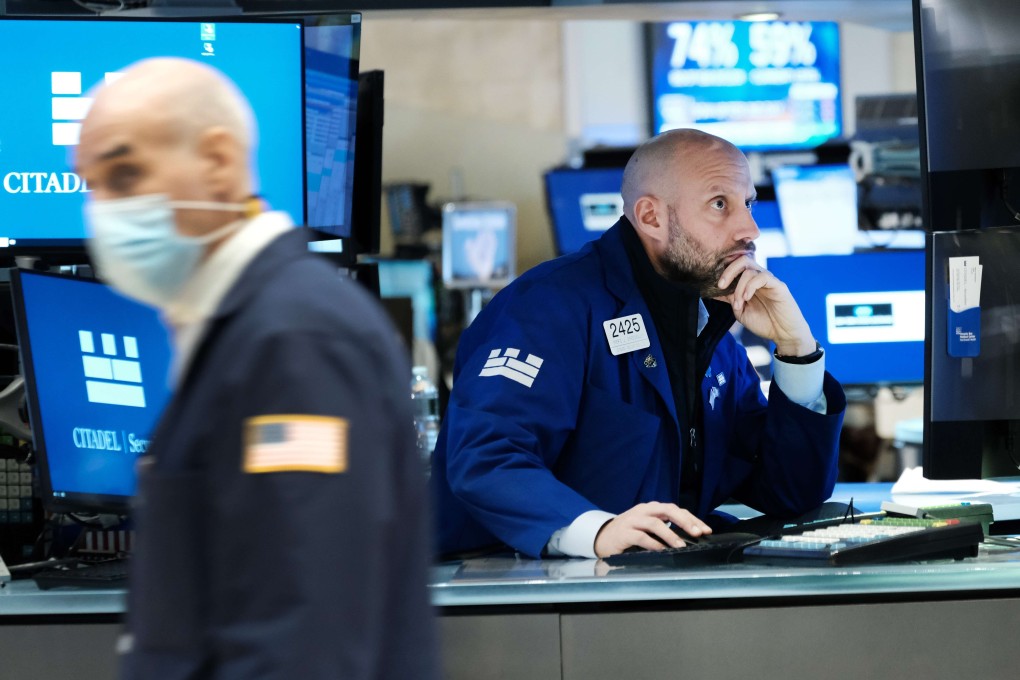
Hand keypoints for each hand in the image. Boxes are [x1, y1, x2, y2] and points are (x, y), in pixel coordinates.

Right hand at [593, 502, 711, 557]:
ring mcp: (632, 520)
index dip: (692, 519)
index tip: (706, 530)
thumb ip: (664, 528)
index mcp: (652, 508)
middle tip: (698, 533)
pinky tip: (661, 550)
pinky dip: (653, 544)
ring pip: (655, 523)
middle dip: (685, 521)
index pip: (676, 509)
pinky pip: (641, 536)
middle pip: (668, 510)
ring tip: (681, 546)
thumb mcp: (648, 527)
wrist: (602, 537)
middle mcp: (643, 511)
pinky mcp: (624, 532)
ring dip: (670, 535)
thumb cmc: (629, 533)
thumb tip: (689, 538)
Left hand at [715, 256, 814, 356]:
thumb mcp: (740, 311)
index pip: (736, 266)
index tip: (714, 286)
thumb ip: (729, 299)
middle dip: (728, 271)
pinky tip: (747, 298)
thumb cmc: (764, 322)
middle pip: (742, 260)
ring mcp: (769, 280)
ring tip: (739, 304)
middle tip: (721, 286)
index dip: (723, 272)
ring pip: (750, 269)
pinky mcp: (778, 285)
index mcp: (749, 282)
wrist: (783, 334)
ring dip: (739, 287)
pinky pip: (762, 276)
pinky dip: (750, 286)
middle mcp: (758, 278)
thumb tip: (712, 291)